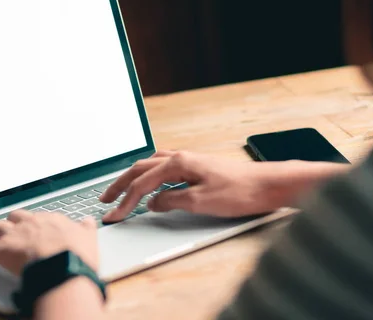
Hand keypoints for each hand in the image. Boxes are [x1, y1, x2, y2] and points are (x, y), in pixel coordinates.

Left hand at [0, 211, 98, 274]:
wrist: (63, 267)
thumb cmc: (76, 255)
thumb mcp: (88, 238)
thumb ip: (86, 229)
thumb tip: (88, 221)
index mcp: (51, 220)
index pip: (38, 217)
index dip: (33, 224)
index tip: (31, 229)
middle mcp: (31, 223)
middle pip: (14, 217)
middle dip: (9, 223)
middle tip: (5, 230)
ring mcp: (15, 235)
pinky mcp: (2, 250)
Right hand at [100, 150, 344, 221]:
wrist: (268, 184)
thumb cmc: (240, 191)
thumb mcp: (201, 202)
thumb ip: (172, 201)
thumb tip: (153, 203)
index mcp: (178, 163)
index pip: (142, 184)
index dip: (126, 201)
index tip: (114, 215)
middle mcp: (181, 157)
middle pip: (141, 169)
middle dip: (120, 185)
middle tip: (105, 199)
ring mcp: (189, 160)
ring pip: (151, 165)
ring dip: (133, 177)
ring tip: (121, 189)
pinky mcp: (197, 166)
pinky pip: (163, 166)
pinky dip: (150, 175)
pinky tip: (151, 182)